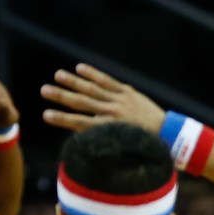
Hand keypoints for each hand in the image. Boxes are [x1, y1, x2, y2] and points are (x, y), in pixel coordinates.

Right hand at [40, 63, 163, 133]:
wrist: (169, 134)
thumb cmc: (143, 144)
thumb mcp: (121, 146)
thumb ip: (102, 138)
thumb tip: (79, 134)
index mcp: (110, 129)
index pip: (81, 123)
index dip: (62, 119)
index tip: (45, 115)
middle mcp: (113, 113)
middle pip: (82, 103)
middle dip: (62, 96)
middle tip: (43, 90)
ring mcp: (121, 101)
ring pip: (93, 89)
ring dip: (74, 81)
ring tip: (57, 75)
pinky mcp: (128, 93)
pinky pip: (107, 81)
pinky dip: (93, 74)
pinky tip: (79, 68)